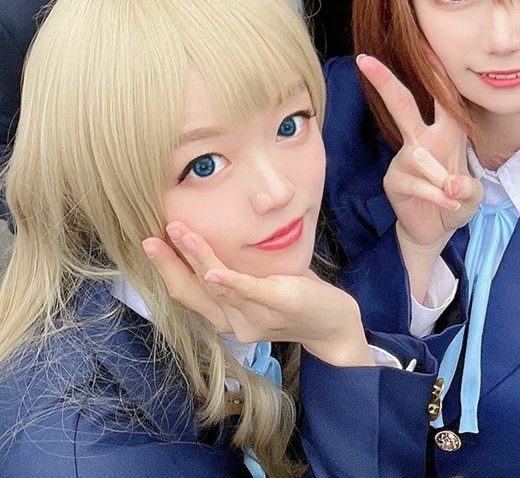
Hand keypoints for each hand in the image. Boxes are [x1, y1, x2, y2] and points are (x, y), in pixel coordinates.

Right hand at [144, 223, 373, 366]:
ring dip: (195, 257)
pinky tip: (212, 272)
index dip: (166, 270)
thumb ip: (240, 268)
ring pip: (216, 286)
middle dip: (169, 265)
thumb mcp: (261, 281)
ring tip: (178, 232)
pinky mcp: (278, 304)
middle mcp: (235, 321)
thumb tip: (221, 232)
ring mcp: (255, 315)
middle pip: (192, 292)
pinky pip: (249, 292)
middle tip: (148, 240)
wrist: (333, 324)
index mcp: (227, 315)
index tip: (149, 244)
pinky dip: (229, 282)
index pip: (187, 293)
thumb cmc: (296, 296)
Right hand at [357, 55, 482, 250]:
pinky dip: (435, 195)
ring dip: (440, 177)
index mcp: (447, 130)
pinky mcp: (394, 179)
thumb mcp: (473, 195)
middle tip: (364, 61)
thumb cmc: (455, 199)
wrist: (437, 229)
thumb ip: (468, 189)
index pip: (441, 95)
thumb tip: (452, 185)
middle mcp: (423, 138)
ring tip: (453, 195)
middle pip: (402, 104)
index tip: (423, 42)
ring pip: (419, 155)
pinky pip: (416, 182)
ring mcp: (406, 157)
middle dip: (384, 81)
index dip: (435, 69)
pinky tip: (447, 204)